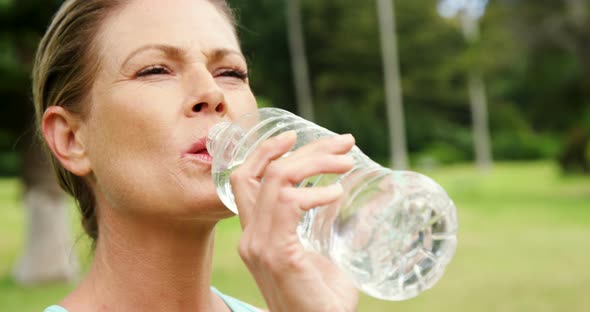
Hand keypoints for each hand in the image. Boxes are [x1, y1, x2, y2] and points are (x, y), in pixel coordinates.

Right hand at [230, 131, 358, 311]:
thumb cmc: (322, 301)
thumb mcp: (326, 253)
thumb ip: (330, 224)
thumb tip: (351, 194)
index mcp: (258, 233)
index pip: (247, 179)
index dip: (268, 151)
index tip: (299, 136)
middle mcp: (251, 235)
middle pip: (264, 171)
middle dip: (303, 148)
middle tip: (342, 141)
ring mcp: (260, 244)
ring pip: (275, 179)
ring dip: (314, 163)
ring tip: (347, 163)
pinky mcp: (277, 254)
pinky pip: (289, 205)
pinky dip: (314, 192)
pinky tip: (337, 193)